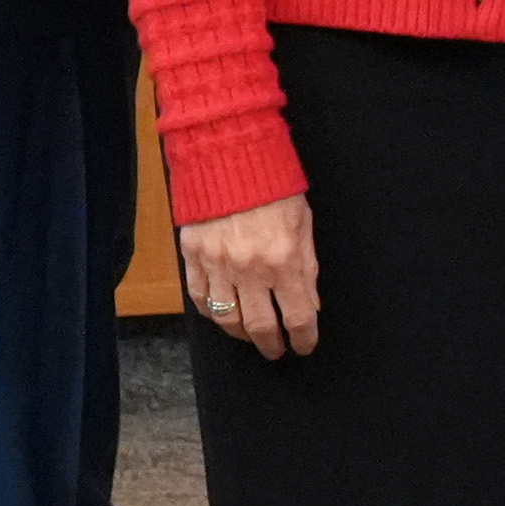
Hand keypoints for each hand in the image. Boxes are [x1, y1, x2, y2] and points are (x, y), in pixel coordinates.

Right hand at [178, 195, 321, 356]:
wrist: (229, 155)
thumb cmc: (272, 185)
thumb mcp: (303, 224)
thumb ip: (307, 267)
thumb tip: (311, 304)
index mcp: (283, 258)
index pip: (298, 316)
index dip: (304, 338)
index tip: (305, 345)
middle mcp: (249, 267)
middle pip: (261, 326)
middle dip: (271, 345)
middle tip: (276, 350)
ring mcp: (217, 263)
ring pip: (227, 318)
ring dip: (241, 334)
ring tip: (251, 335)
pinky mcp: (193, 254)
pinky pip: (200, 298)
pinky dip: (212, 312)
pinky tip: (223, 314)